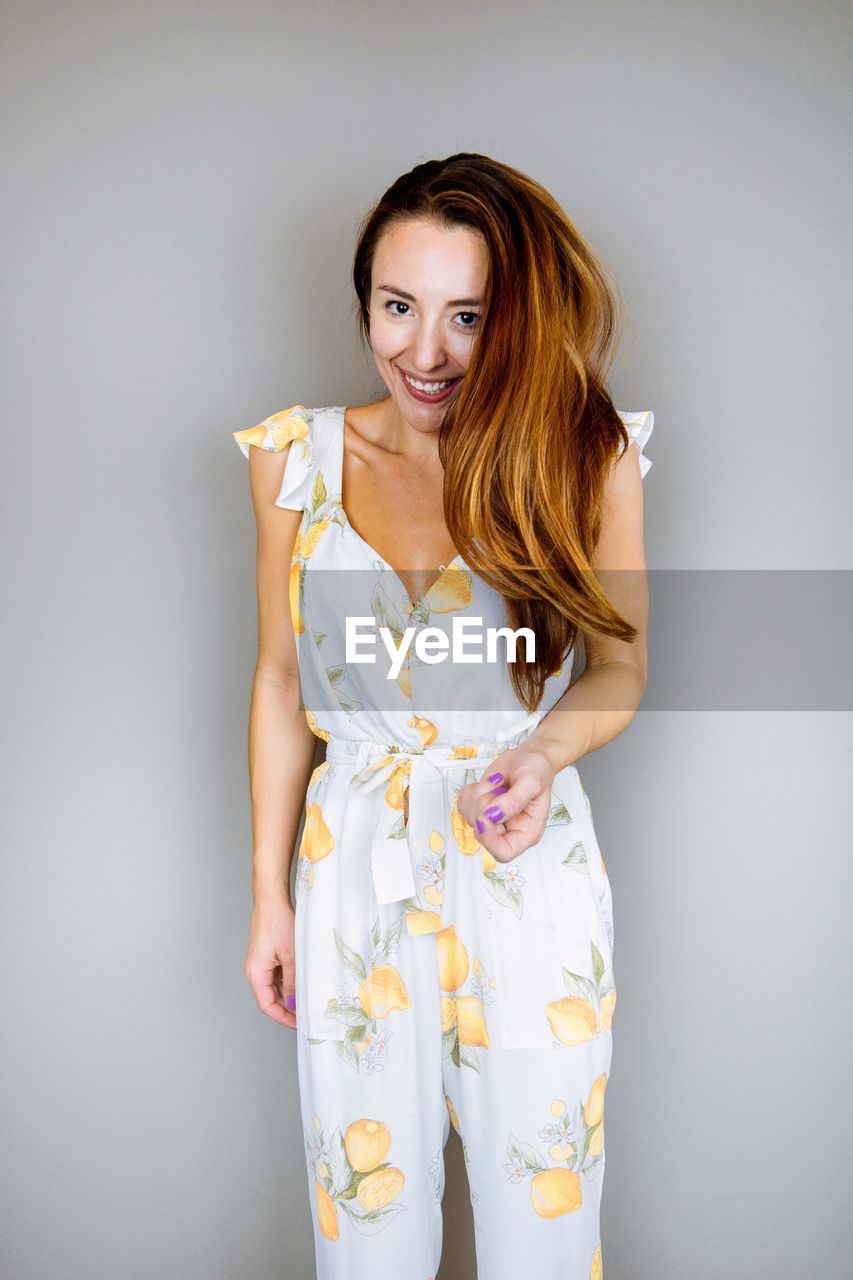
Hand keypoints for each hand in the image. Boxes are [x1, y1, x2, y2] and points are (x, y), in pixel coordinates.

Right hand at [244, 891, 296, 1028]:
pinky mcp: (268, 955)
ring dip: (289, 995)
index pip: (267, 1005)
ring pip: (275, 987)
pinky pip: (277, 975)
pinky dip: (289, 982)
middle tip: (307, 1015)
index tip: (299, 1024)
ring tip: (307, 1000)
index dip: (283, 1018)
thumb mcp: (290, 956)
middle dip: (288, 1008)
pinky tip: (302, 983)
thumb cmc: (278, 923)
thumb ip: (292, 983)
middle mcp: (255, 970)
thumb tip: (294, 1004)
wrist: (272, 900)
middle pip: (270, 998)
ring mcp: (261, 963)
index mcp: (255, 973)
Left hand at [455, 740, 557, 862]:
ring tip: (497, 784)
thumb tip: (492, 816)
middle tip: (498, 788)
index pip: (504, 852)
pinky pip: (463, 805)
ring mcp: (491, 819)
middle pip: (481, 833)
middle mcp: (507, 829)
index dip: (489, 840)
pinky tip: (487, 784)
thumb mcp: (532, 783)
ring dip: (479, 795)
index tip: (483, 818)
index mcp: (526, 832)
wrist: (530, 756)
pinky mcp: (479, 807)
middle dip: (484, 807)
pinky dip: (471, 791)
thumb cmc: (538, 771)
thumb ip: (513, 802)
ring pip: (470, 817)